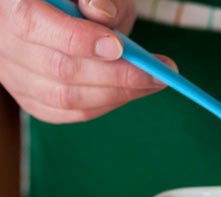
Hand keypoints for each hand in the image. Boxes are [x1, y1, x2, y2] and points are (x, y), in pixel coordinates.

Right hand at [0, 0, 176, 122]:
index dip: (78, 39)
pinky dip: (104, 105)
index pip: (33, 23)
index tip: (120, 46)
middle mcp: (2, 41)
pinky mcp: (29, 98)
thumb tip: (102, 14)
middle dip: (115, 75)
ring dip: (117, 94)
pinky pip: (67, 113)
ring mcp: (12, 74)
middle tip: (158, 73)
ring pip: (64, 97)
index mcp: (10, 4)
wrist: (63, 14)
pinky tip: (130, 92)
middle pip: (57, 68)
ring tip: (153, 82)